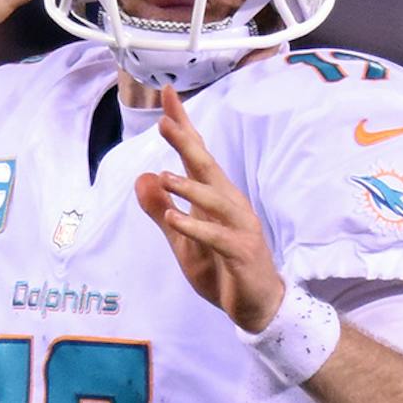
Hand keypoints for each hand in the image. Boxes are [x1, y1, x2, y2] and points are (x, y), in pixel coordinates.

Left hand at [135, 86, 284, 330]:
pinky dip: (197, 228)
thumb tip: (142, 178)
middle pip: (207, 167)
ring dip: (189, 188)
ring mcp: (239, 228)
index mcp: (216, 198)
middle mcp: (230, 205)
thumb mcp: (183, 242)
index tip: (167, 95)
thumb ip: (163, 212)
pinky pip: (217, 237)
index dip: (183, 125)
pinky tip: (176, 220)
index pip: (197, 155)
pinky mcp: (242, 253)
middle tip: (164, 121)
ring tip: (163, 176)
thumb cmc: (223, 270)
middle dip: (187, 143)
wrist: (259, 307)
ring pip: (214, 201)